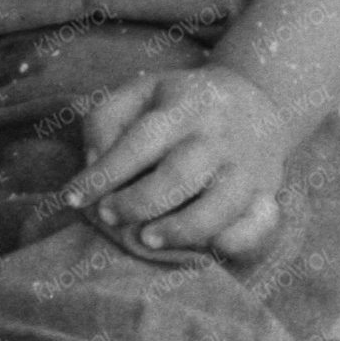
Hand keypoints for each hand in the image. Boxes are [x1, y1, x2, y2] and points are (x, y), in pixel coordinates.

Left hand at [63, 64, 295, 263]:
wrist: (259, 99)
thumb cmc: (184, 102)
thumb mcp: (142, 91)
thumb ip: (106, 120)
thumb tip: (93, 163)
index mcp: (185, 106)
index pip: (140, 142)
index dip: (104, 173)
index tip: (73, 197)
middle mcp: (219, 136)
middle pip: (179, 175)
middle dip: (138, 203)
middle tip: (108, 217)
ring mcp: (247, 167)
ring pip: (219, 206)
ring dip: (181, 229)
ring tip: (147, 240)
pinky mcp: (267, 193)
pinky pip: (257, 225)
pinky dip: (234, 240)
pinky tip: (208, 249)